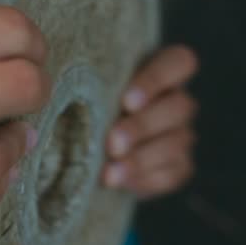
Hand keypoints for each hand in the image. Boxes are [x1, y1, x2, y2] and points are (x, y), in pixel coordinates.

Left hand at [101, 46, 198, 199]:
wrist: (88, 150)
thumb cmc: (88, 106)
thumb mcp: (88, 88)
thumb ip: (89, 80)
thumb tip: (63, 81)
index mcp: (162, 70)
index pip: (180, 62)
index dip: (157, 81)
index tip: (126, 102)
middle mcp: (177, 100)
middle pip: (179, 107)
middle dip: (143, 127)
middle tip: (112, 144)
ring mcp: (181, 134)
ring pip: (176, 143)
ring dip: (141, 159)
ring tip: (109, 173)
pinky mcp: (179, 166)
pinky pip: (171, 173)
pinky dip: (144, 179)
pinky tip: (119, 182)